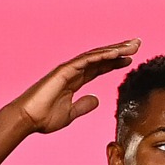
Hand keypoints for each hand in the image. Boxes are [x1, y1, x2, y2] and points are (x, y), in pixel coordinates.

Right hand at [9, 38, 141, 133]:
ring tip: (132, 45)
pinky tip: (116, 53)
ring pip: (96, 55)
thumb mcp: (70, 113)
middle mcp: (73, 71)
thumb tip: (96, 100)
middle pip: (100, 58)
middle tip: (137, 44)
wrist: (27, 119)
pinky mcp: (64, 70)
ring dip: (115, 49)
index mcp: (75, 81)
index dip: (114, 63)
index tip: (129, 60)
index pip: (99, 68)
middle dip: (119, 51)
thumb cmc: (43, 117)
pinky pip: (87, 60)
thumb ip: (83, 106)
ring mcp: (68, 69)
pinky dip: (102, 55)